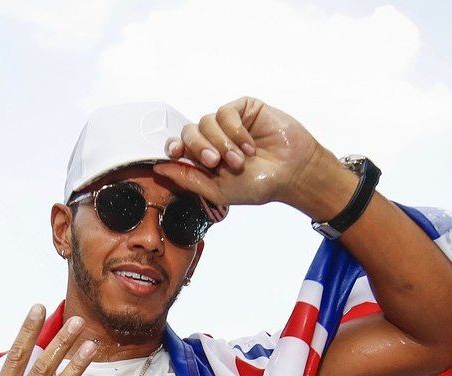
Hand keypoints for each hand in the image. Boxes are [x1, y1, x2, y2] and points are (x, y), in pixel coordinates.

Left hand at [158, 98, 342, 218]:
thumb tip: (158, 168)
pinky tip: (249, 146)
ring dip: (221, 143)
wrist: (293, 174)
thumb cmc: (259, 184)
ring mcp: (229, 122)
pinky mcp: (245, 109)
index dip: (172, 147)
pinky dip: (235, 131)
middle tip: (216, 163)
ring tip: (240, 160)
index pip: (178, 146)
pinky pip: (226, 113)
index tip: (174, 153)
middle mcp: (213, 138)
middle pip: (189, 132)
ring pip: (206, 121)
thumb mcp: (218, 190)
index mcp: (204, 158)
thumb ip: (188, 178)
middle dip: (199, 148)